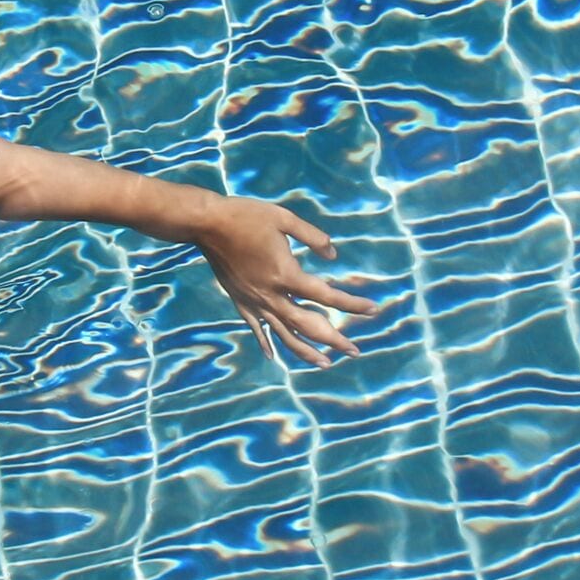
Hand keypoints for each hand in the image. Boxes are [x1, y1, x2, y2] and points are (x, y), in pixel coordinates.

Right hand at [185, 197, 379, 366]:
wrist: (206, 224)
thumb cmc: (247, 216)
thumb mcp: (285, 219)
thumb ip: (313, 237)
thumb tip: (333, 255)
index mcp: (286, 274)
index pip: (327, 296)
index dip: (352, 304)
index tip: (373, 309)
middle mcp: (272, 295)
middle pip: (309, 325)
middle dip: (334, 340)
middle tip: (354, 351)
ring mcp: (254, 301)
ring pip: (284, 335)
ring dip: (306, 351)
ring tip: (324, 363)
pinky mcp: (240, 301)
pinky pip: (256, 328)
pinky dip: (266, 343)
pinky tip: (274, 356)